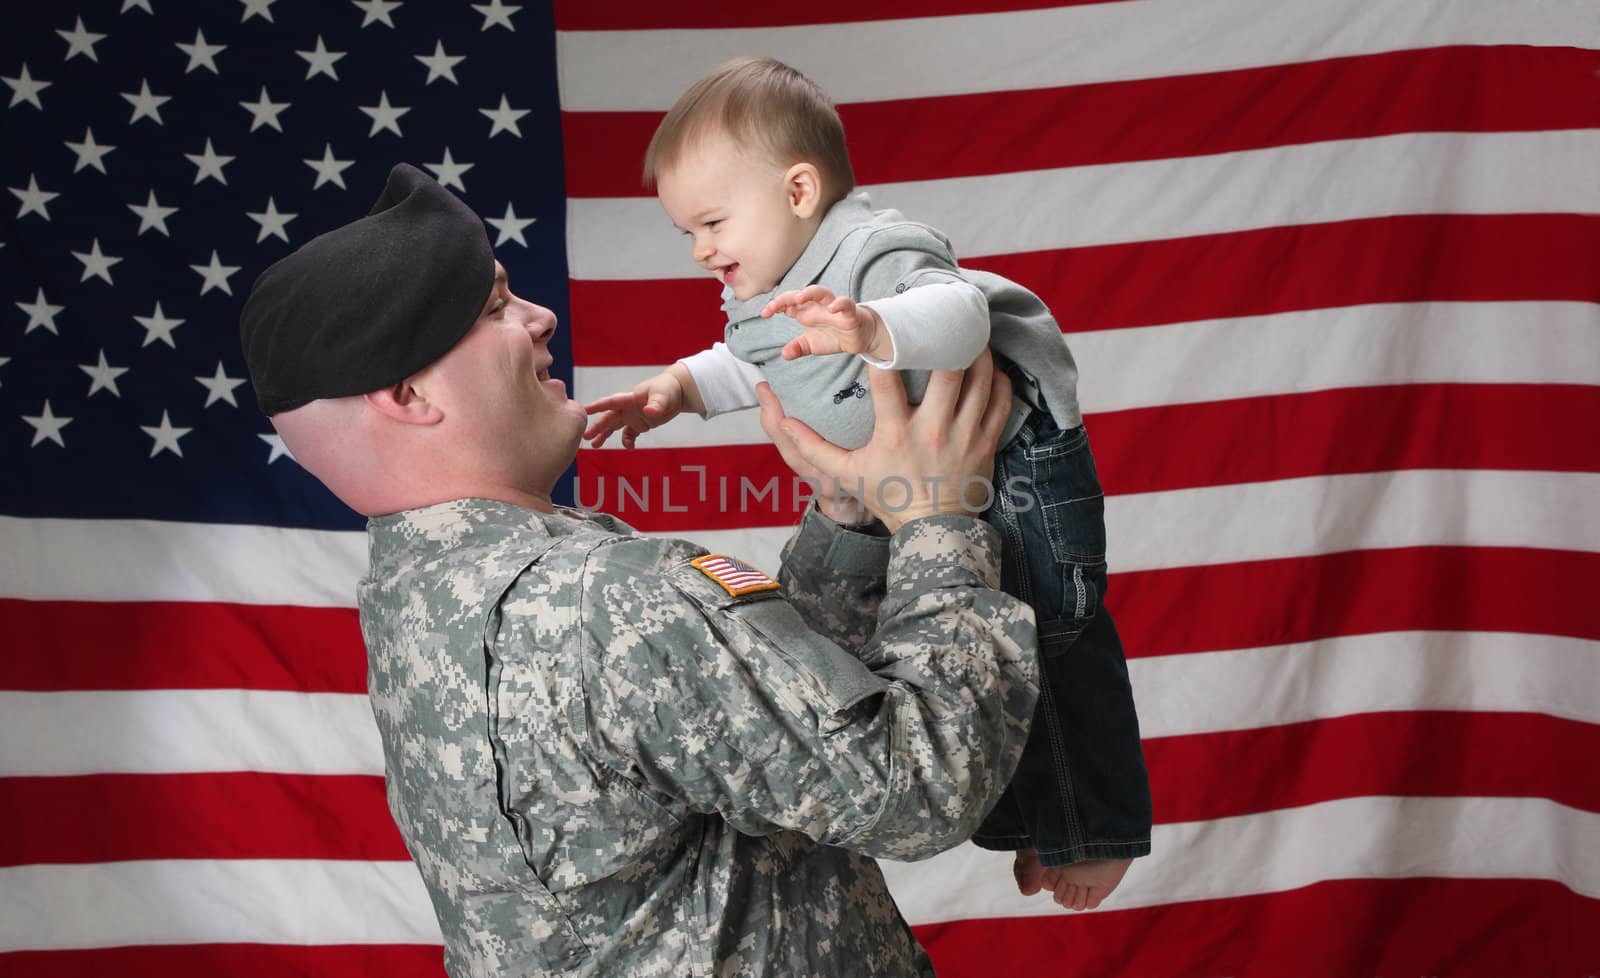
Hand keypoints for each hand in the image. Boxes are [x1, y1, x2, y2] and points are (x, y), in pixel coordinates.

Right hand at [583, 370, 685, 448]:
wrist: (677, 392)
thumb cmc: (668, 389)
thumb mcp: (663, 396)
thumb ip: (656, 404)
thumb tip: (649, 412)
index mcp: (629, 398)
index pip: (610, 402)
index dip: (597, 406)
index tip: (584, 410)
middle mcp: (627, 408)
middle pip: (609, 418)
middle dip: (597, 427)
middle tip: (586, 437)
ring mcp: (632, 416)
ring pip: (614, 427)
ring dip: (604, 435)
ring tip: (595, 445)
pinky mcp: (640, 424)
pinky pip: (629, 434)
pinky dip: (627, 441)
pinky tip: (630, 448)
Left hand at [763, 286, 889, 360]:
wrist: (859, 338)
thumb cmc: (834, 336)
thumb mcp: (812, 345)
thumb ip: (798, 348)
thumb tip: (784, 354)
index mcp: (807, 312)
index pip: (788, 303)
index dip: (775, 306)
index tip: (764, 314)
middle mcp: (818, 307)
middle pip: (801, 295)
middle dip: (788, 297)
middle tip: (776, 306)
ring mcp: (833, 308)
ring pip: (822, 292)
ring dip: (810, 293)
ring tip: (800, 298)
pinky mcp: (850, 313)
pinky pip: (845, 303)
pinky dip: (840, 303)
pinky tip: (833, 307)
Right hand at [768, 349, 1011, 532]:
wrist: (933, 531)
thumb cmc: (890, 496)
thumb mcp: (847, 474)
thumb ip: (814, 447)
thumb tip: (784, 421)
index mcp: (896, 433)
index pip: (887, 380)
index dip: (882, 350)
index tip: (882, 331)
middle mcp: (933, 430)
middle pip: (946, 371)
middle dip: (943, 341)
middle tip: (939, 322)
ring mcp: (964, 435)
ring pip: (979, 380)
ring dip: (976, 353)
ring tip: (968, 335)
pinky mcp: (986, 442)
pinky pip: (1000, 401)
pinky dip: (998, 379)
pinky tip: (989, 367)